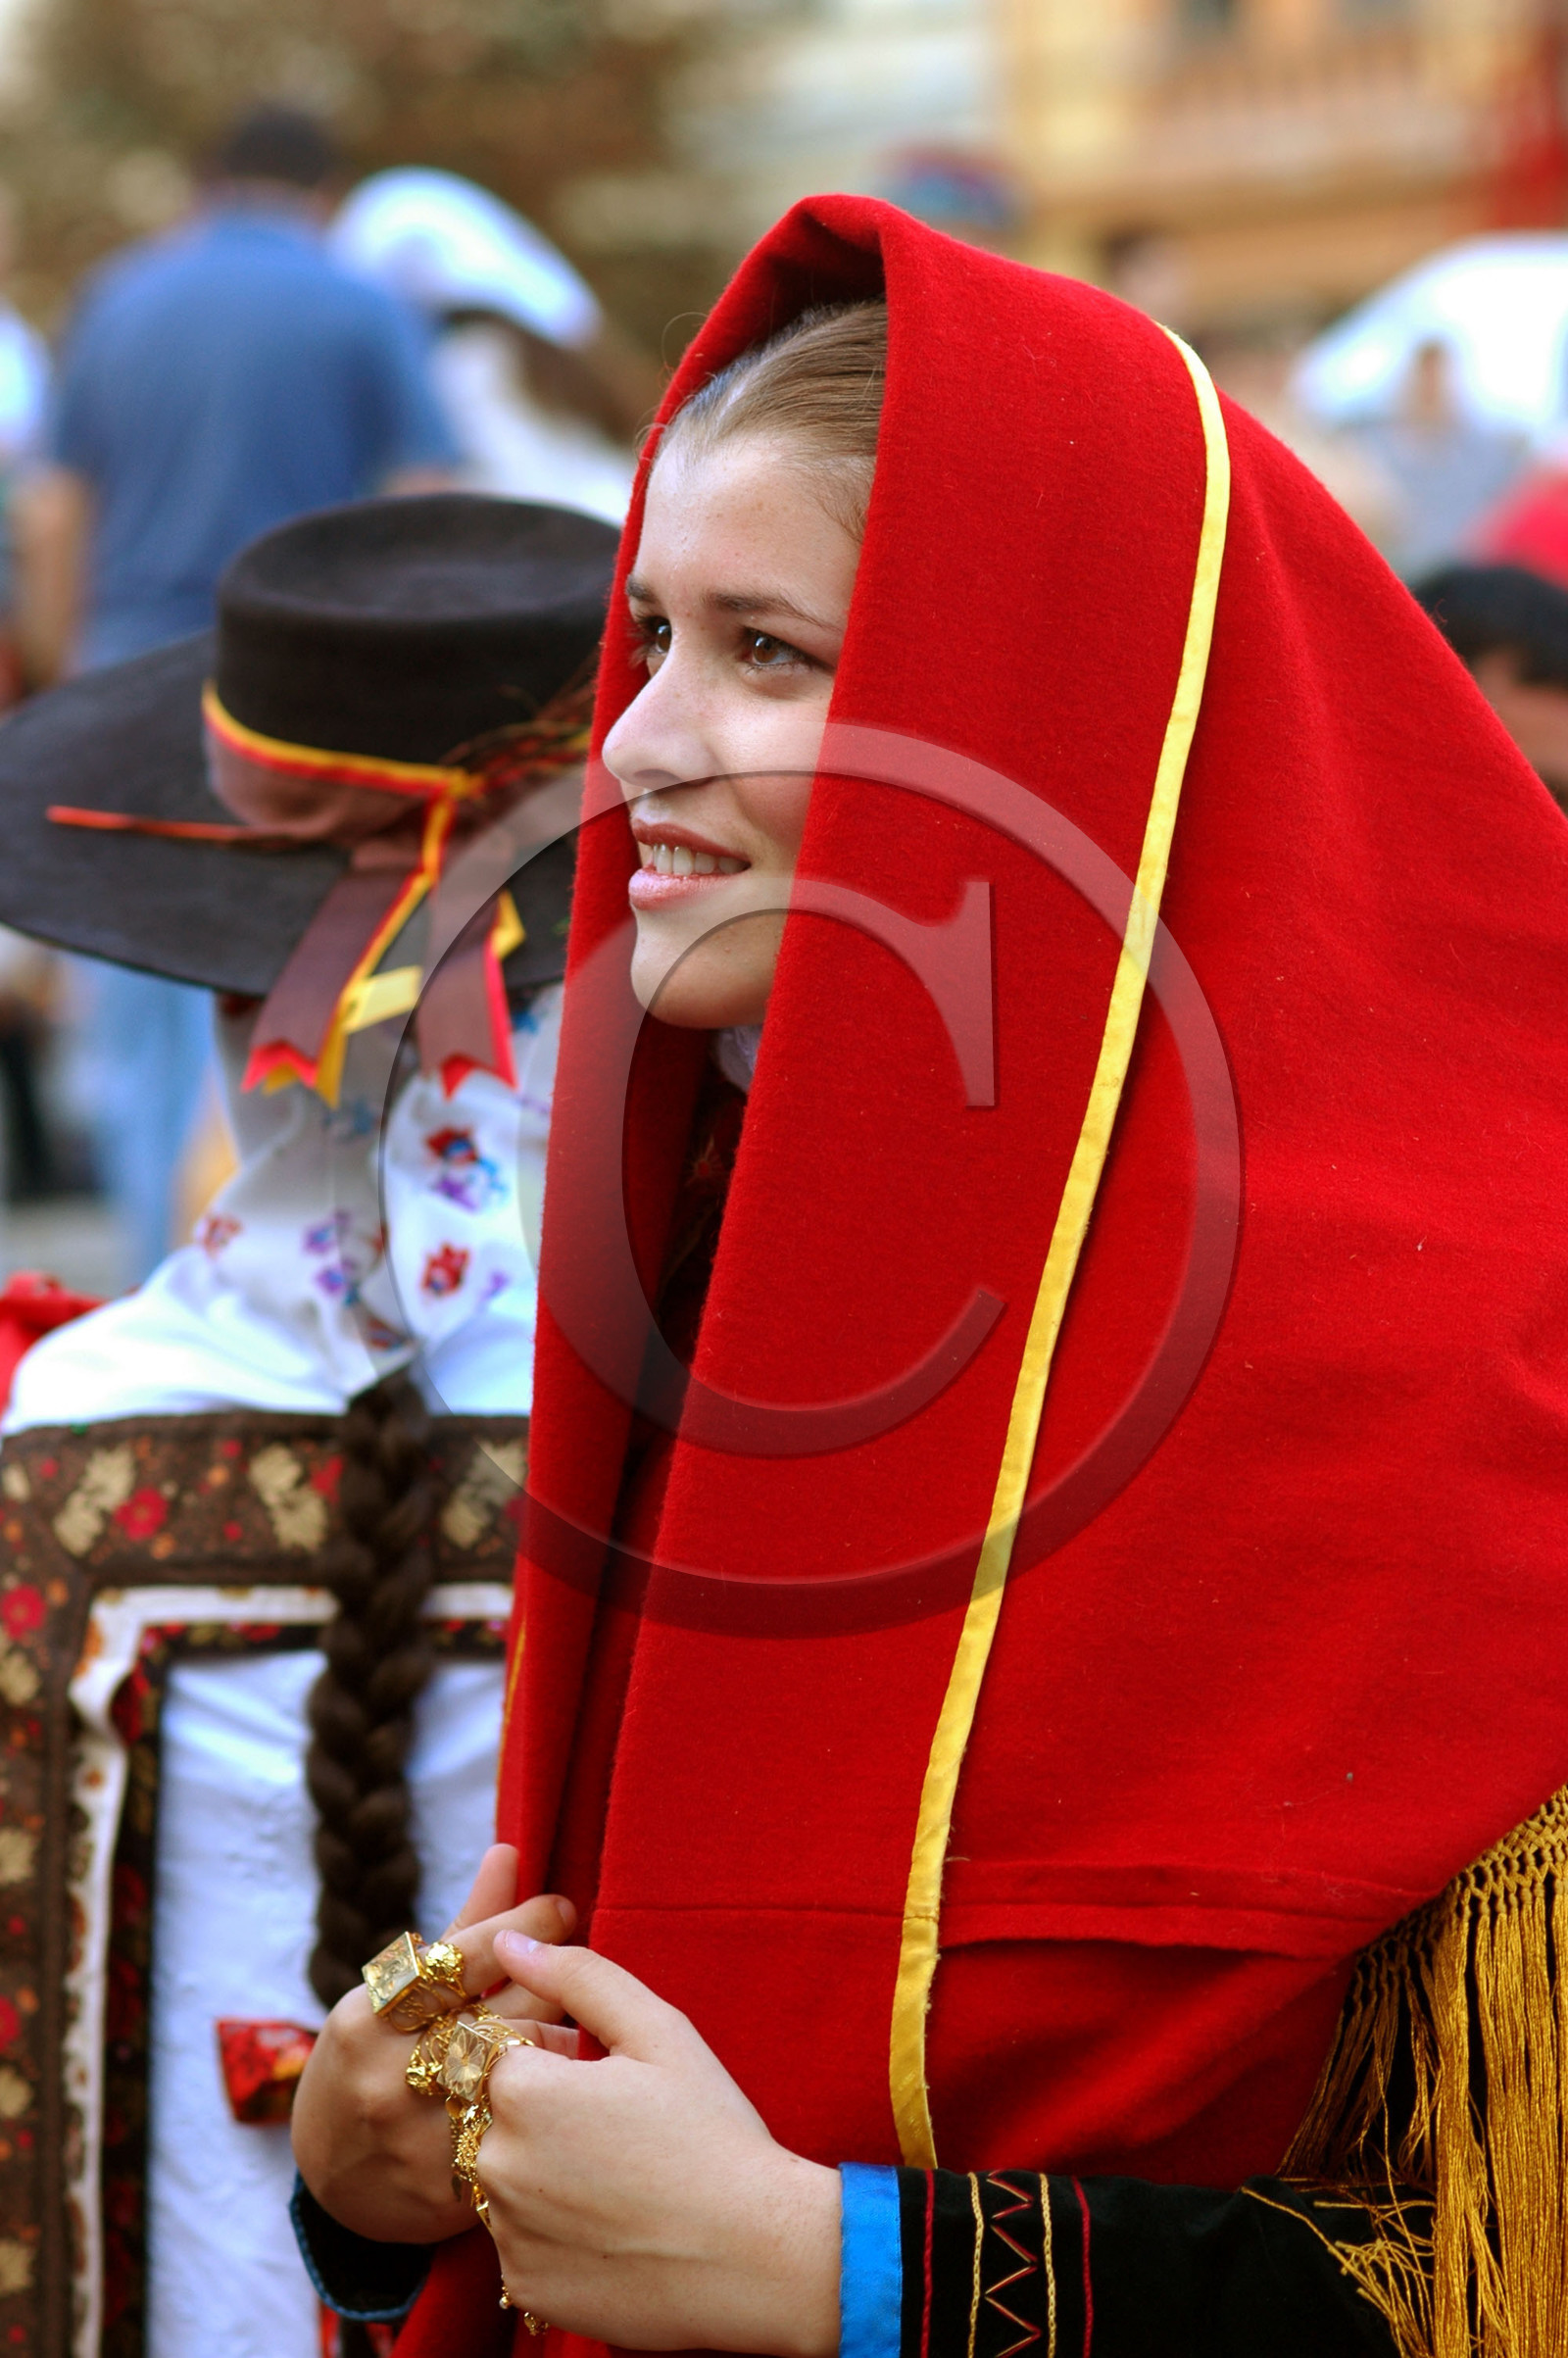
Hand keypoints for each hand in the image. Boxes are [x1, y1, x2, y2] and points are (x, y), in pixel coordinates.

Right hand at [291, 1847, 574, 2243]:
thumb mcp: (397, 1990)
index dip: (523, 1923)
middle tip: (581, 1968)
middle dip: (553, 1982)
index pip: (462, 1955)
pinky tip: (569, 2093)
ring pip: (521, 2074)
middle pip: (500, 2012)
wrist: (330, 2180)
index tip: (563, 1906)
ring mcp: (415, 2138)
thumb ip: (464, 1925)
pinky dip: (551, 2108)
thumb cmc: (372, 2057)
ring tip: (582, 2028)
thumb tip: (511, 1849)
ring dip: (564, 2045)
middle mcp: (388, 2074)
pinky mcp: (445, 2190)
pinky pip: (521, 2135)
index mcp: (369, 2016)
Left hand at [474, 1934, 839, 2355]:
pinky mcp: (523, 2286)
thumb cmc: (711, 2132)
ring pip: (504, 2176)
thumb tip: (513, 1940)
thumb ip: (578, 1975)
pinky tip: (611, 2227)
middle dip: (539, 2111)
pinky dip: (551, 2230)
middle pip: (494, 2113)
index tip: (606, 2078)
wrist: (755, 2256)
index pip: (498, 2048)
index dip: (552, 2054)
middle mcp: (495, 2164)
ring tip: (618, 2179)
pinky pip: (517, 2240)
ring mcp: (505, 2233)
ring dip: (541, 2169)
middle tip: (616, 2130)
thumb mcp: (658, 2031)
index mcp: (522, 2090)